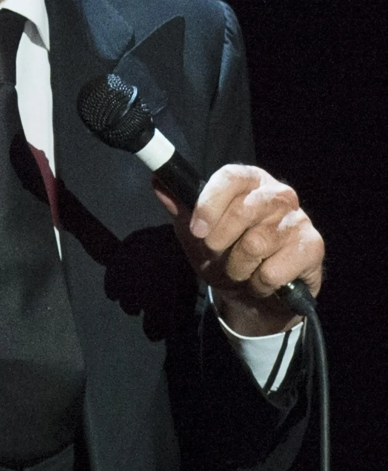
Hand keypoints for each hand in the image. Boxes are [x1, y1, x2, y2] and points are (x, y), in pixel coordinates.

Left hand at [154, 164, 324, 336]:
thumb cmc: (224, 253)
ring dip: (238, 268)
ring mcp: (298, 219)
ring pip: (256, 244)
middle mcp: (278, 194)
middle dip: (220, 242)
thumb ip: (179, 207)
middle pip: (244, 210)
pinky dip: (259, 284)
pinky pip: (273, 271)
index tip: (197, 230)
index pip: (230, 177)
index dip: (210, 203)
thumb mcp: (195, 232)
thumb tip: (158, 181)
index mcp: (249, 181)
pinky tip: (263, 282)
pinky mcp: (313, 247)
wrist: (254, 293)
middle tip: (217, 255)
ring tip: (240, 270)